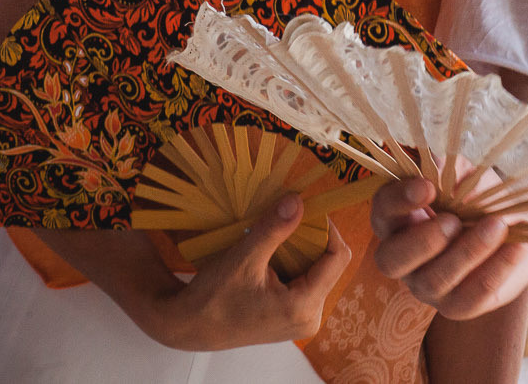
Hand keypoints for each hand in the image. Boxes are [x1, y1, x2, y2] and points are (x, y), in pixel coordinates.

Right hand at [143, 194, 349, 350]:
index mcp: (303, 307)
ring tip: (276, 235)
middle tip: (287, 218)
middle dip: (310, 239)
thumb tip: (297, 201)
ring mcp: (301, 321)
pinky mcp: (291, 319)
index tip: (308, 208)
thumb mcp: (243, 258)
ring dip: (299, 250)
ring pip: (315, 273)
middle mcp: (309, 318)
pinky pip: (303, 283)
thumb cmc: (213, 298)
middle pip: (328, 265)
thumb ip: (273, 230)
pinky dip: (291, 264)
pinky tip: (271, 254)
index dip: (328, 229)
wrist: (189, 327)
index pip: (338, 258)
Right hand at [370, 177, 527, 319]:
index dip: (398, 200)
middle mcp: (403, 257)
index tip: (427, 187)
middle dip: (423, 240)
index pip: (382, 211)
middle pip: (391, 259)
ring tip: (497, 226)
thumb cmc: (480, 197)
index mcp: (397, 219)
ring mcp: (426, 286)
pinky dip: (494, 271)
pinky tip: (514, 248)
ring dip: (467, 252)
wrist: (517, 227)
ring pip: (434, 279)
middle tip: (455, 220)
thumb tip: (434, 166)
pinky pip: (470, 298)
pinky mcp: (457, 306)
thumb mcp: (466, 175)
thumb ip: (449, 170)